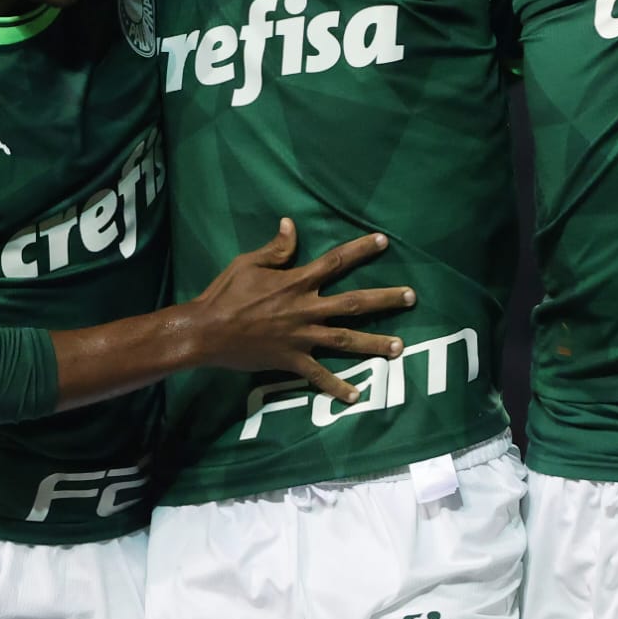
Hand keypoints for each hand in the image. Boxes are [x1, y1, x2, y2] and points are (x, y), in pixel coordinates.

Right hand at [186, 219, 412, 401]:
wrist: (205, 332)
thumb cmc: (225, 294)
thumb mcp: (248, 262)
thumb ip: (275, 248)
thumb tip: (291, 224)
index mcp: (296, 282)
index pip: (336, 261)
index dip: (361, 250)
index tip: (384, 241)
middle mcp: (305, 309)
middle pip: (354, 303)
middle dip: (385, 300)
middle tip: (412, 297)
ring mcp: (301, 337)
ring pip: (346, 340)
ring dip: (374, 344)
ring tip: (400, 347)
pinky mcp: (291, 360)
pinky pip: (318, 375)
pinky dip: (336, 387)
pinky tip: (356, 395)